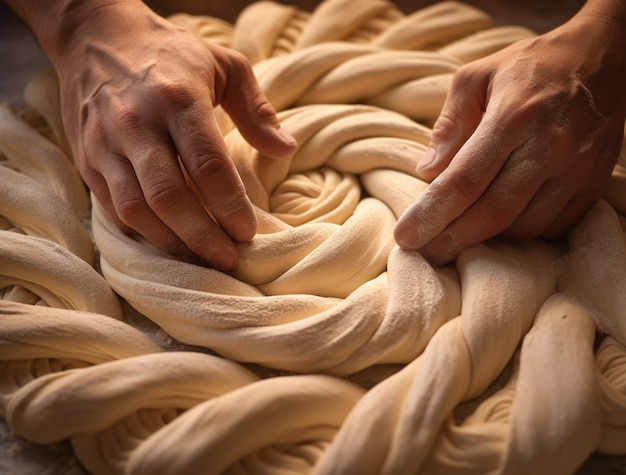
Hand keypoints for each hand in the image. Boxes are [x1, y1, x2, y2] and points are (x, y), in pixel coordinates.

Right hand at [21, 0, 295, 270]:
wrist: (96, 37)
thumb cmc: (171, 54)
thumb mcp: (224, 65)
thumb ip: (257, 109)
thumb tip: (286, 150)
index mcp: (179, 98)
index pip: (207, 164)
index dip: (230, 205)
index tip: (248, 232)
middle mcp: (138, 123)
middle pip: (169, 196)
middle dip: (202, 236)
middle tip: (229, 259)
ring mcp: (107, 144)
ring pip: (136, 209)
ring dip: (171, 243)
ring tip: (201, 260)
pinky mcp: (87, 159)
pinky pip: (112, 208)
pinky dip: (141, 232)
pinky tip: (167, 242)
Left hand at [394, 0, 625, 265]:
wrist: (602, 59)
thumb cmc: (528, 68)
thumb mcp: (477, 78)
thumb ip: (450, 125)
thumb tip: (428, 171)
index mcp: (513, 117)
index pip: (465, 180)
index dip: (432, 213)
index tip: (406, 237)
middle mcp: (549, 147)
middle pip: (494, 212)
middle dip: (454, 240)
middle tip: (426, 254)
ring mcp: (577, 169)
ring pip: (524, 226)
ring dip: (487, 239)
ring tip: (458, 237)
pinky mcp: (593, 184)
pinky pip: (551, 227)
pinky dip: (521, 234)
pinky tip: (499, 226)